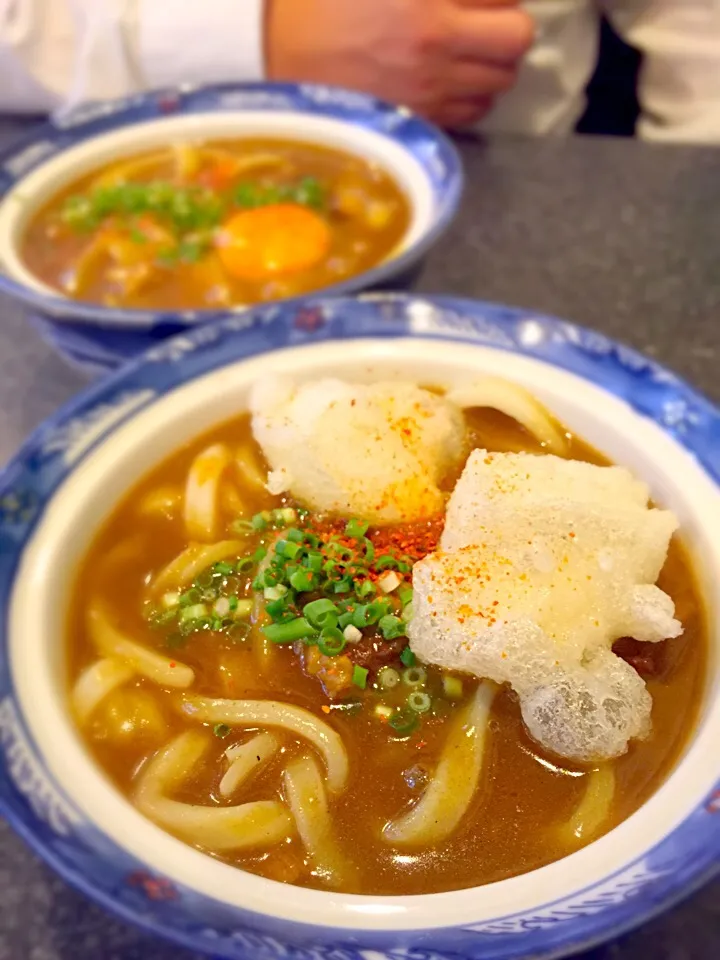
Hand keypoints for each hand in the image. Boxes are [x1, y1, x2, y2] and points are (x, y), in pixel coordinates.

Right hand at [265, 0, 534, 127]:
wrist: (277, 50)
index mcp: (428, 0)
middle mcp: (437, 44)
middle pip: (516, 39)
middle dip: (508, 24)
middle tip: (486, 18)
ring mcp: (431, 88)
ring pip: (501, 81)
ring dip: (493, 62)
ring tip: (469, 51)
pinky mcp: (419, 118)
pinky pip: (474, 112)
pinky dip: (474, 95)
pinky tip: (453, 79)